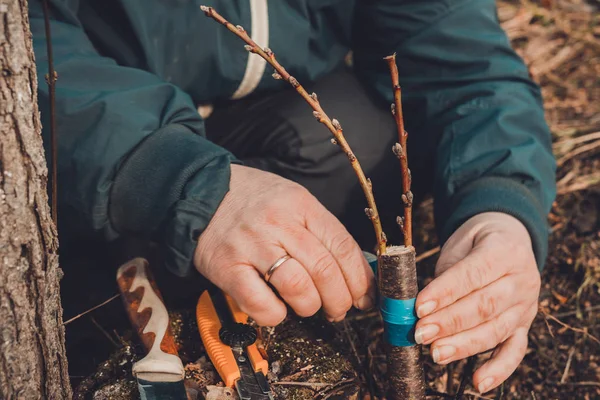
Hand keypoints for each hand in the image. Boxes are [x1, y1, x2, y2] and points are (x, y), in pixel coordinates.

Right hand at [194, 165, 374, 325]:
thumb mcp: (293, 200)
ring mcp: (252, 245)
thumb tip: (355, 271)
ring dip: (310, 306)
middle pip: (324, 269)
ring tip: (308, 306)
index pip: (342, 245)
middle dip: (340, 299)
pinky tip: (277, 309)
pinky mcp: (227, 267)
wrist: (202, 189)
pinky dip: (276, 315)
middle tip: (340, 309)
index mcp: (301, 204)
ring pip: (297, 287)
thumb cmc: (255, 200)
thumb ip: (321, 230)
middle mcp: (278, 222)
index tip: (365, 296)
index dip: (359, 278)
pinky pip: (260, 303)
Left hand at [414, 212, 539, 392]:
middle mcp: (522, 280)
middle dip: (449, 322)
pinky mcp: (524, 326)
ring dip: (464, 346)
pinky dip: (498, 370)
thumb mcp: (460, 246)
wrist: (510, 239)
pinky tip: (478, 382)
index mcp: (504, 251)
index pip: (472, 275)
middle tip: (421, 333)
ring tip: (435, 353)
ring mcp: (526, 306)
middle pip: (484, 306)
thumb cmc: (476, 244)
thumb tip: (420, 307)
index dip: (444, 292)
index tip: (419, 307)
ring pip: (496, 330)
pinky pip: (515, 351)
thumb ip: (445, 274)